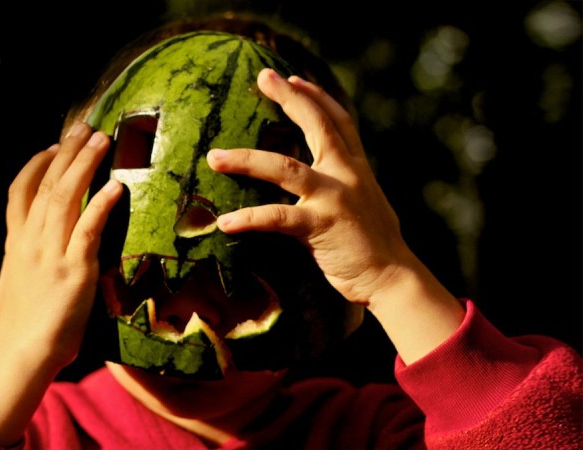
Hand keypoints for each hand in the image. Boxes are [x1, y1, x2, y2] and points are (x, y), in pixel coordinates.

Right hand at [0, 122, 121, 444]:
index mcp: (16, 240)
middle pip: (47, 184)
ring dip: (84, 165)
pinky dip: (100, 205)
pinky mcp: (74, 268)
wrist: (23, 350)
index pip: (20, 190)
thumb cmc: (20, 321)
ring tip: (100, 140)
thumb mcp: (12, 279)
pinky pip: (88, 229)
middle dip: (66, 152)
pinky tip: (114, 187)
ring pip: (65, 197)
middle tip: (84, 127)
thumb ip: (21, 255)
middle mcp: (31, 239)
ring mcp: (52, 251)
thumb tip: (27, 245)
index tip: (53, 145)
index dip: (37, 164)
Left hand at [208, 69, 463, 362]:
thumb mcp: (364, 202)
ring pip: (284, 168)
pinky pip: (277, 218)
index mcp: (356, 168)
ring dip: (246, 159)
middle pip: (317, 126)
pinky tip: (225, 222)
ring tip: (214, 156)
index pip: (338, 121)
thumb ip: (344, 184)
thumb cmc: (374, 245)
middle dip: (290, 99)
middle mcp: (346, 175)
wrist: (393, 278)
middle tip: (263, 77)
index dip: (317, 97)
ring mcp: (334, 199)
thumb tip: (324, 176)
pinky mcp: (321, 226)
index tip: (294, 78)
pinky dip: (249, 218)